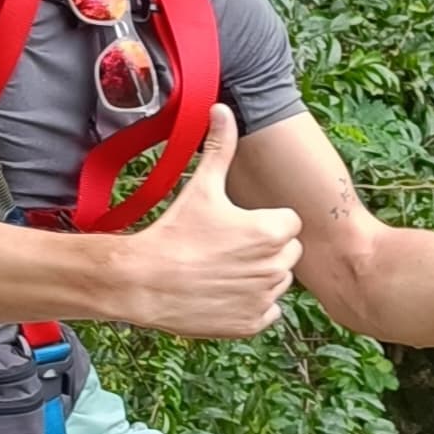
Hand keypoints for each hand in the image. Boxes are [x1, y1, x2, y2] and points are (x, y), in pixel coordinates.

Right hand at [114, 108, 299, 338]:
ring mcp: (264, 298)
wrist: (144, 281)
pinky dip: (250, 305)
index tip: (238, 223)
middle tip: (228, 246)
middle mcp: (276, 266)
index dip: (264, 221)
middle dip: (266, 249)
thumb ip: (220, 147)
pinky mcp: (252, 324)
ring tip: (222, 269)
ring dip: (259, 277)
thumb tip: (222, 110)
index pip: (289, 222)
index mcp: (271, 230)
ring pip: (277, 282)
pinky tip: (223, 292)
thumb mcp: (201, 186)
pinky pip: (266, 312)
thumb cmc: (174, 232)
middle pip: (287, 252)